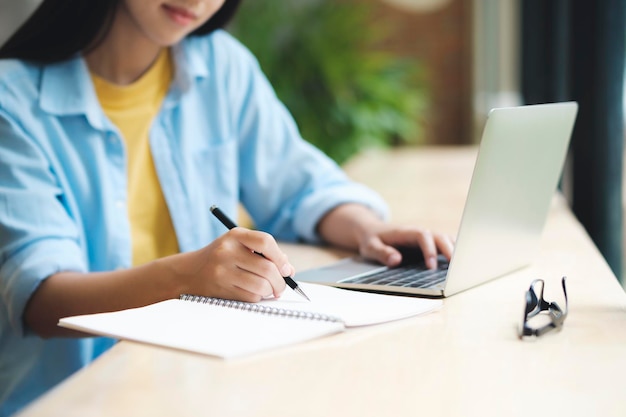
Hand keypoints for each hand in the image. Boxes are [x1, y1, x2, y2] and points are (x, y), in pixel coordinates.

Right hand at [164, 227, 292, 301]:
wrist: (190, 272)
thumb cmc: (223, 258)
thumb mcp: (239, 246)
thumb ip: (265, 254)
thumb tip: (289, 270)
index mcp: (235, 235)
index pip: (265, 241)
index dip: (280, 257)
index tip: (286, 269)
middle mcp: (227, 251)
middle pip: (267, 268)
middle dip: (280, 282)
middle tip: (282, 287)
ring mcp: (222, 271)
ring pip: (261, 286)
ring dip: (270, 291)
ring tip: (268, 290)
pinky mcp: (221, 289)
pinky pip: (250, 297)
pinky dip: (257, 297)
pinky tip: (252, 293)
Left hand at [355, 224, 454, 269]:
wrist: (372, 231)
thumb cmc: (372, 239)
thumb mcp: (370, 247)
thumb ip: (382, 253)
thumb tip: (396, 260)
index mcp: (406, 232)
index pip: (423, 236)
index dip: (429, 250)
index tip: (431, 267)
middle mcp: (419, 232)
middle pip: (440, 237)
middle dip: (449, 251)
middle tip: (456, 269)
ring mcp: (426, 237)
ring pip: (446, 239)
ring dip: (456, 250)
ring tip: (464, 267)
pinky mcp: (429, 244)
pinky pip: (446, 245)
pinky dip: (455, 252)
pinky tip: (462, 265)